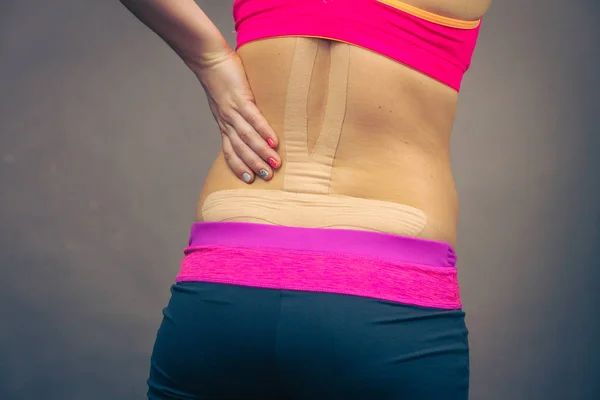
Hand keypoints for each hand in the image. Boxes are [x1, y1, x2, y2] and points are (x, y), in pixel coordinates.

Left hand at [196, 50, 280, 182]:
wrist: (209, 58)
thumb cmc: (221, 78)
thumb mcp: (226, 102)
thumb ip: (237, 114)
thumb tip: (252, 124)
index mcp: (223, 124)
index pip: (229, 152)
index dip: (238, 166)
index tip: (249, 179)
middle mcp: (226, 121)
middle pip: (240, 149)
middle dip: (254, 164)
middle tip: (267, 177)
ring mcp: (232, 110)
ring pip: (247, 137)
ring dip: (261, 152)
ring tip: (275, 163)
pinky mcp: (240, 98)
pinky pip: (253, 118)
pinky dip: (263, 131)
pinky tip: (274, 140)